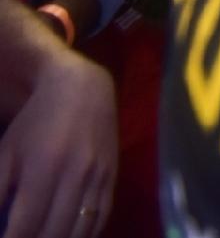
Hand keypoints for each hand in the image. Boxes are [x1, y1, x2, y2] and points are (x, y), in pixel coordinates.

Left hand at [0, 47, 115, 237]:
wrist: (83, 91)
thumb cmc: (35, 123)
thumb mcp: (6, 154)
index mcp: (45, 167)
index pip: (24, 225)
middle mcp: (77, 175)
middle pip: (54, 233)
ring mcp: (99, 178)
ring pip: (81, 231)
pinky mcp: (113, 178)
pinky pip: (101, 219)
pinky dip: (84, 237)